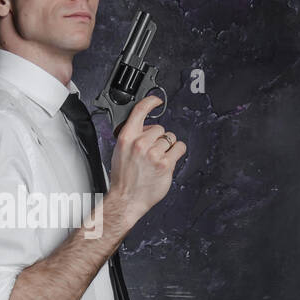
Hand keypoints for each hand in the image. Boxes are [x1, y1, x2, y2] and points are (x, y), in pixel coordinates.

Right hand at [107, 95, 185, 220]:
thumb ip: (132, 138)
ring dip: (167, 146)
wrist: (126, 199)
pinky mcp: (166, 163)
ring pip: (170, 138)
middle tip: (152, 151)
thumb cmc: (123, 178)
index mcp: (126, 137)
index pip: (140, 111)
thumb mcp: (120, 152)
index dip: (150, 102)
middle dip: (158, 138)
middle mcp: (140, 143)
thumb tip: (146, 130)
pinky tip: (169, 159)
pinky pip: (179, 148)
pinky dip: (177, 152)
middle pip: (160, 128)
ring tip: (158, 158)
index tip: (156, 100)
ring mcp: (154, 153)